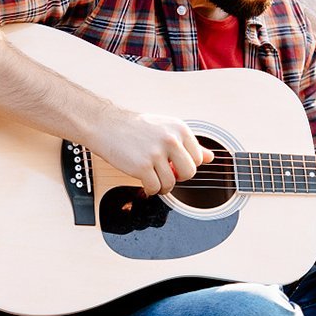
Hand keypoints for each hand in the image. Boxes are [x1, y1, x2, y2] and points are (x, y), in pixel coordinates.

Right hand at [88, 109, 213, 195]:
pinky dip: (150, 190)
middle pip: (189, 173)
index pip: (198, 158)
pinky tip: (144, 182)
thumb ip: (188, 143)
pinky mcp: (142, 166)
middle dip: (178, 177)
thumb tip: (210, 157)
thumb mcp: (165, 128)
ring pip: (171, 183)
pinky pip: (155, 188)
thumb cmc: (134, 128)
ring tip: (153, 178)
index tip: (174, 164)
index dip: (186, 165)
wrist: (106, 125)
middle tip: (166, 173)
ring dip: (162, 186)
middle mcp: (170, 139)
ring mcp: (157, 153)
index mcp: (179, 128)